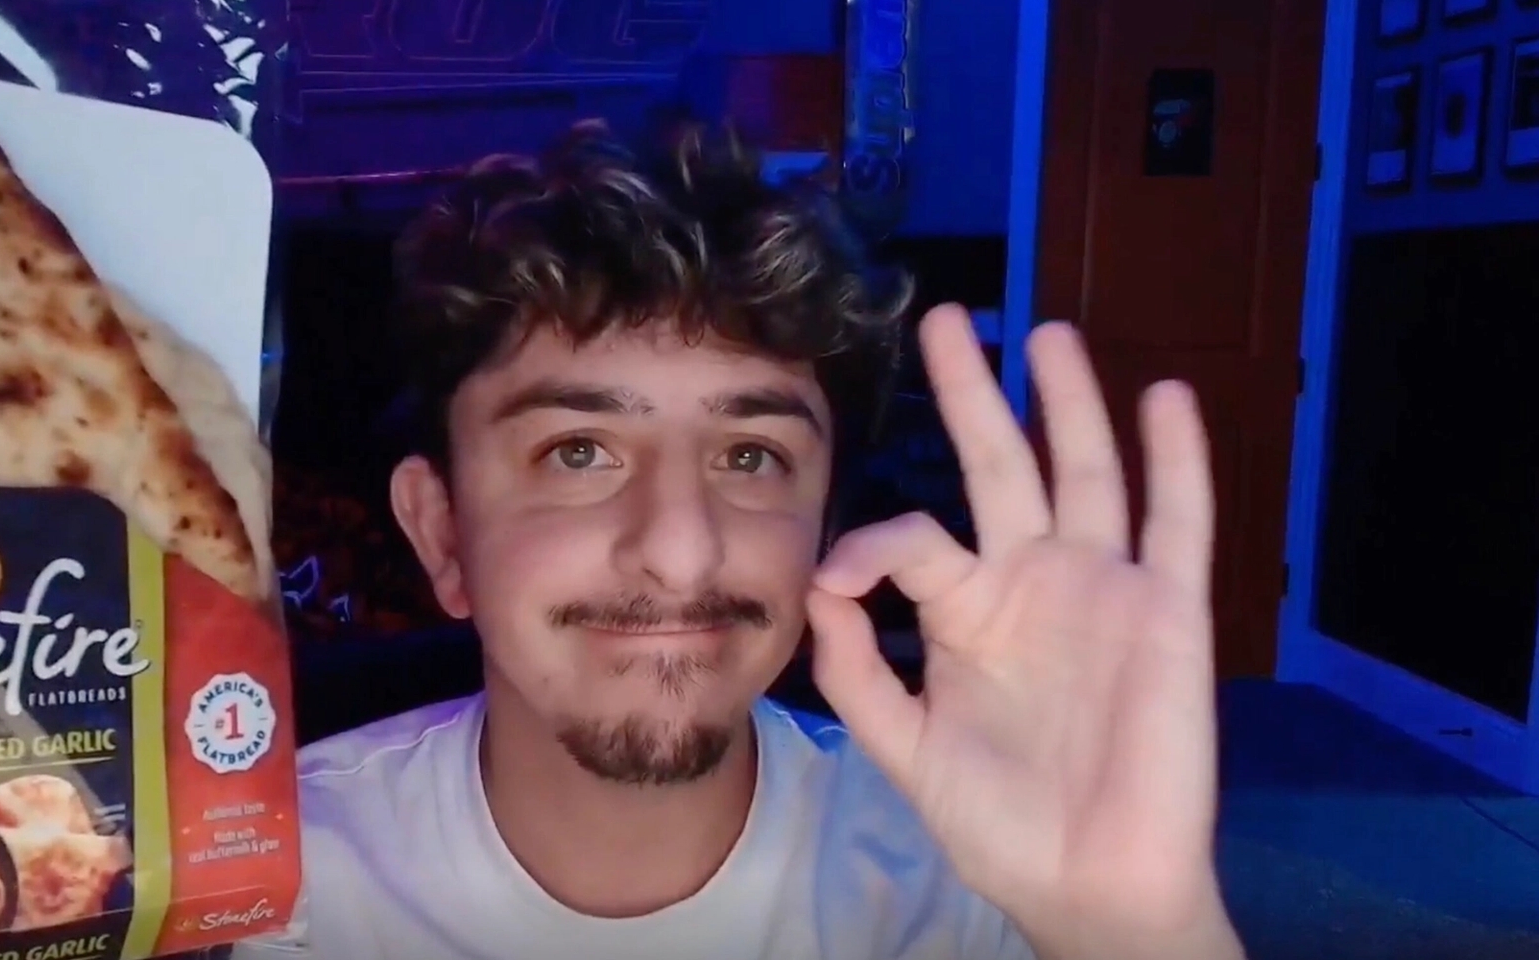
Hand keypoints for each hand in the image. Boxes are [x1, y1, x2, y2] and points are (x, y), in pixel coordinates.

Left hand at [805, 306, 1238, 959]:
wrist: (1087, 884)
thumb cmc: (999, 824)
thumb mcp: (904, 747)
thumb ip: (858, 670)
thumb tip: (819, 583)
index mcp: (969, 611)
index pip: (916, 536)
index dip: (872, 543)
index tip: (836, 577)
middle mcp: (1034, 583)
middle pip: (1001, 465)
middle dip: (975, 393)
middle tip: (948, 320)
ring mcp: (1104, 590)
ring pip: (1087, 474)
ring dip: (1071, 404)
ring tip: (1047, 333)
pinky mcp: (1169, 612)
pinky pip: (1179, 524)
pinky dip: (1176, 461)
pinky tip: (1163, 398)